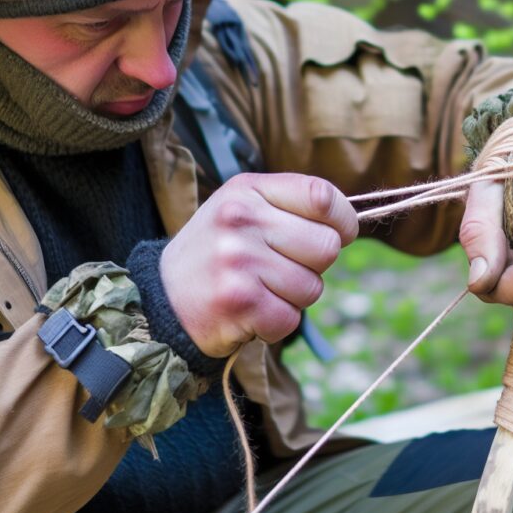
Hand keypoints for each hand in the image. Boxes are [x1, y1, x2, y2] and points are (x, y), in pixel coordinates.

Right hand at [161, 172, 357, 356]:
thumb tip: (353, 220)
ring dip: (295, 297)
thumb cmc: (218, 250)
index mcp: (248, 189)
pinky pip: (291, 318)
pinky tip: (251, 312)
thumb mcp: (245, 208)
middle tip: (283, 267)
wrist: (159, 298)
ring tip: (261, 289)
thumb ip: (294, 206)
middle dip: (315, 265)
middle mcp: (241, 219)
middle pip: (327, 247)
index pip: (322, 196)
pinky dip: (277, 323)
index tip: (341, 232)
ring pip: (313, 287)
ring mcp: (238, 261)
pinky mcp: (239, 303)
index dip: (344, 219)